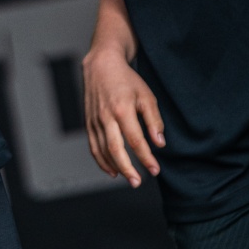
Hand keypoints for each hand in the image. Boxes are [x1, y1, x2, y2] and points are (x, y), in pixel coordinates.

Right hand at [82, 44, 164, 186]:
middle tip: (138, 183)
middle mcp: (106, 117)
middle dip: (127, 169)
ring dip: (115, 167)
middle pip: (115, 149)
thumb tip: (160, 143)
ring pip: (102, 150)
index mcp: (122, 109)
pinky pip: (93, 146)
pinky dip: (101, 161)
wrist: (101, 65)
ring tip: (129, 179)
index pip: (135, 140)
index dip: (146, 158)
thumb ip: (154, 120)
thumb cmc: (126, 80)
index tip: (156, 170)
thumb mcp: (146, 95)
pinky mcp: (88, 122)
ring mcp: (94, 120)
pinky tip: (112, 171)